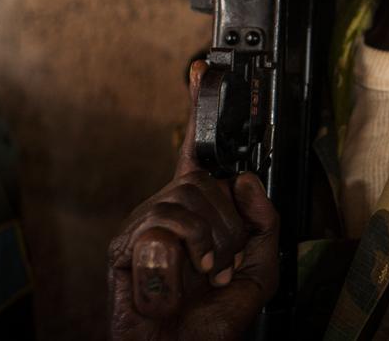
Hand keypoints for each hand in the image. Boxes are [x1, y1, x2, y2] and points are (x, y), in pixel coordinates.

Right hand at [107, 61, 279, 339]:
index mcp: (201, 211)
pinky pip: (162, 228)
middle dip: (226, 228)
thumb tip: (243, 180)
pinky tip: (178, 281)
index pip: (198, 151)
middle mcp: (170, 209)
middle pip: (203, 182)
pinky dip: (182, 258)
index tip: (202, 72)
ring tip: (203, 275)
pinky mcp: (124, 246)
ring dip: (208, 246)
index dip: (200, 110)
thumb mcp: (258, 270)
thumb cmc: (213, 319)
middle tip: (221, 264)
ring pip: (185, 202)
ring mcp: (145, 225)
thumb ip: (264, 224)